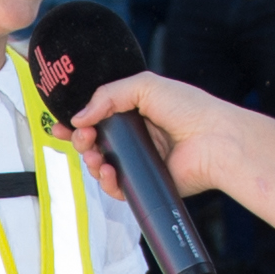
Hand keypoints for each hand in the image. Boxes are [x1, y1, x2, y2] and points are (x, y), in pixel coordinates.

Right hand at [72, 70, 250, 203]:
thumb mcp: (145, 86)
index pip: (96, 118)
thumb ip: (107, 95)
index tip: (59, 125)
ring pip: (100, 167)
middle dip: (80, 141)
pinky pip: (116, 188)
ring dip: (90, 162)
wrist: (215, 139)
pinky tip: (108, 172)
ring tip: (95, 157)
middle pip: (93, 143)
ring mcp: (139, 162)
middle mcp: (135, 138)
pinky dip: (106, 182)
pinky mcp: (145, 183)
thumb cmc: (190, 109)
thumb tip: (78, 118)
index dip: (75, 122)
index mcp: (134, 113)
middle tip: (82, 138)